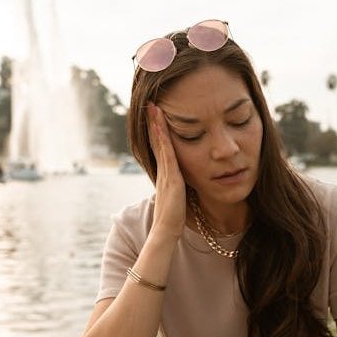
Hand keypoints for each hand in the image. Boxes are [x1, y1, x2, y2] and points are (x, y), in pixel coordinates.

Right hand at [147, 103, 185, 238]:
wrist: (166, 232)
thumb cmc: (174, 219)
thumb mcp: (178, 198)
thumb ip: (179, 189)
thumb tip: (185, 184)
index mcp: (165, 174)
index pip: (161, 148)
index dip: (157, 132)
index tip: (156, 116)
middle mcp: (162, 170)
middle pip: (156, 141)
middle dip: (153, 123)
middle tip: (151, 105)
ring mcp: (165, 172)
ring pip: (159, 143)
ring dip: (155, 125)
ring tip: (153, 108)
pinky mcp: (170, 176)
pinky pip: (166, 151)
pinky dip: (162, 137)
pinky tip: (161, 124)